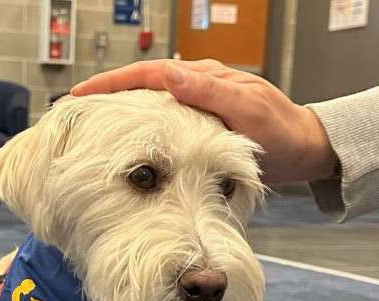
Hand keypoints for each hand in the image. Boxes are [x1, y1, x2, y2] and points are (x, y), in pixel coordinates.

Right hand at [69, 60, 337, 183]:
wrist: (304, 149)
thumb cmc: (281, 133)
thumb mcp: (246, 112)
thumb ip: (209, 93)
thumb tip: (169, 73)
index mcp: (204, 78)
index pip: (148, 74)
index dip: (111, 84)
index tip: (80, 95)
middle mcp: (197, 87)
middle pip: (141, 85)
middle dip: (106, 95)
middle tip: (73, 111)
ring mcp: (197, 105)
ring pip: (148, 103)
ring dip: (119, 112)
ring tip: (89, 126)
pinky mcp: (199, 125)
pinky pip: (161, 121)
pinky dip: (138, 128)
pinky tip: (125, 142)